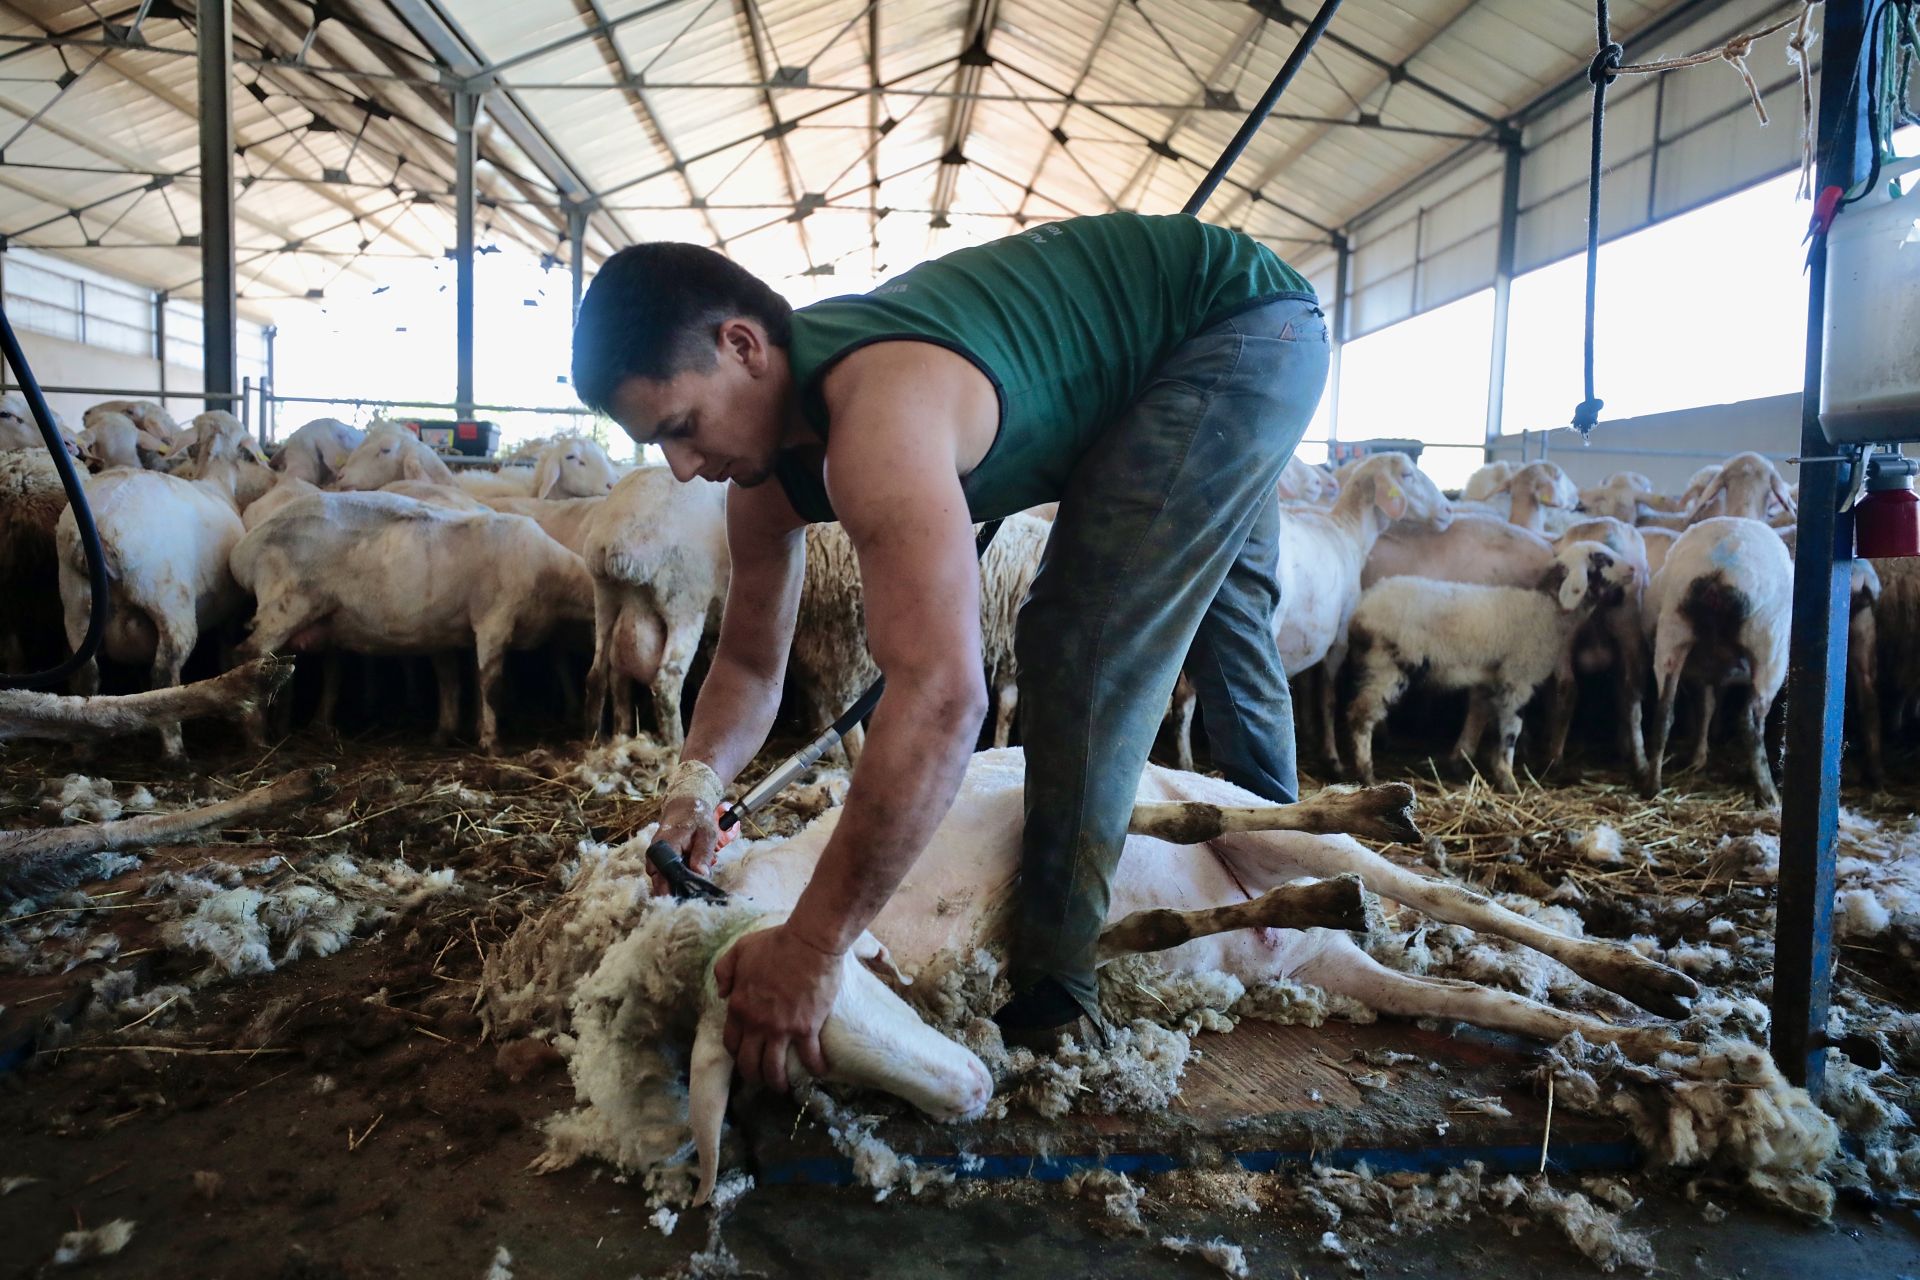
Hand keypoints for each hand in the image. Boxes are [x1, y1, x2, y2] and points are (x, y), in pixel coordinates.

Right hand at [649, 794, 718, 897]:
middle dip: (676, 893)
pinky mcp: (658, 863)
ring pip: (661, 882)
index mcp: (665, 845)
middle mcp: (655, 854)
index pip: (666, 873)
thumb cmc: (697, 819)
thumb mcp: (707, 833)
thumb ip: (703, 854)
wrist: (685, 807)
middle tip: (693, 901)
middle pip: (660, 883)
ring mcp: (654, 859)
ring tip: (692, 895)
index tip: (690, 898)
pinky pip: (664, 878)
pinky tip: (688, 887)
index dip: (677, 888)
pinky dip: (674, 883)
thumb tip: (701, 875)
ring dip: (675, 889)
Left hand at [713, 924, 841, 1092]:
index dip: (737, 1054)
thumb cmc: (776, 943)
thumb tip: (722, 993)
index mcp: (739, 1007)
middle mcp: (757, 1024)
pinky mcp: (807, 1028)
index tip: (745, 1057)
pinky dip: (815, 1068)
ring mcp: (782, 1029)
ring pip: (774, 1069)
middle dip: (754, 1076)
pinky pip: (809, 1057)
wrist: (810, 942)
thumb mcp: (739, 950)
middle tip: (762, 1079)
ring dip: (778, 1083)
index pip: (731, 1043)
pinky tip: (820, 1071)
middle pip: (749, 1063)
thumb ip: (724, 971)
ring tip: (783, 1087)